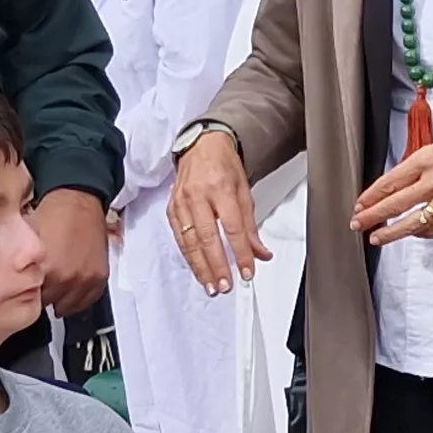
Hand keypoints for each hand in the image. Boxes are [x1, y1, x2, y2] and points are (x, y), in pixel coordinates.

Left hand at [34, 188, 110, 315]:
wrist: (78, 199)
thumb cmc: (51, 215)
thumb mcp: (26, 239)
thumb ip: (22, 265)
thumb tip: (13, 281)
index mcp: (46, 270)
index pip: (30, 299)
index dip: (25, 294)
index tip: (23, 290)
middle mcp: (67, 279)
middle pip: (48, 304)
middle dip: (42, 296)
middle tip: (36, 288)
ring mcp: (85, 280)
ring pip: (67, 307)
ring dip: (59, 300)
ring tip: (53, 289)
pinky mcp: (99, 278)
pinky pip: (86, 301)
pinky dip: (77, 299)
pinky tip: (68, 292)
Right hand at [171, 128, 266, 293]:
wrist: (201, 146)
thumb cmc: (223, 166)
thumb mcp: (244, 191)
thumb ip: (250, 226)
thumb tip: (260, 253)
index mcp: (221, 188)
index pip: (233, 228)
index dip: (240, 253)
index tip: (247, 271)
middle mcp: (198, 195)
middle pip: (207, 237)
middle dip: (217, 265)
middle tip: (225, 285)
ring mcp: (182, 202)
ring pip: (189, 241)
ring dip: (201, 267)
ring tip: (211, 285)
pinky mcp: (171, 208)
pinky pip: (179, 237)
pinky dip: (188, 256)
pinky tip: (197, 269)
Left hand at [354, 120, 432, 247]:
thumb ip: (424, 161)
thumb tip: (405, 177)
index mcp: (429, 158)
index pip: (390, 181)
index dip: (371, 196)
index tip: (360, 204)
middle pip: (395, 204)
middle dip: (372, 217)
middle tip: (357, 224)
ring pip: (413, 223)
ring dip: (392, 232)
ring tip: (377, 238)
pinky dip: (422, 234)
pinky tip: (413, 234)